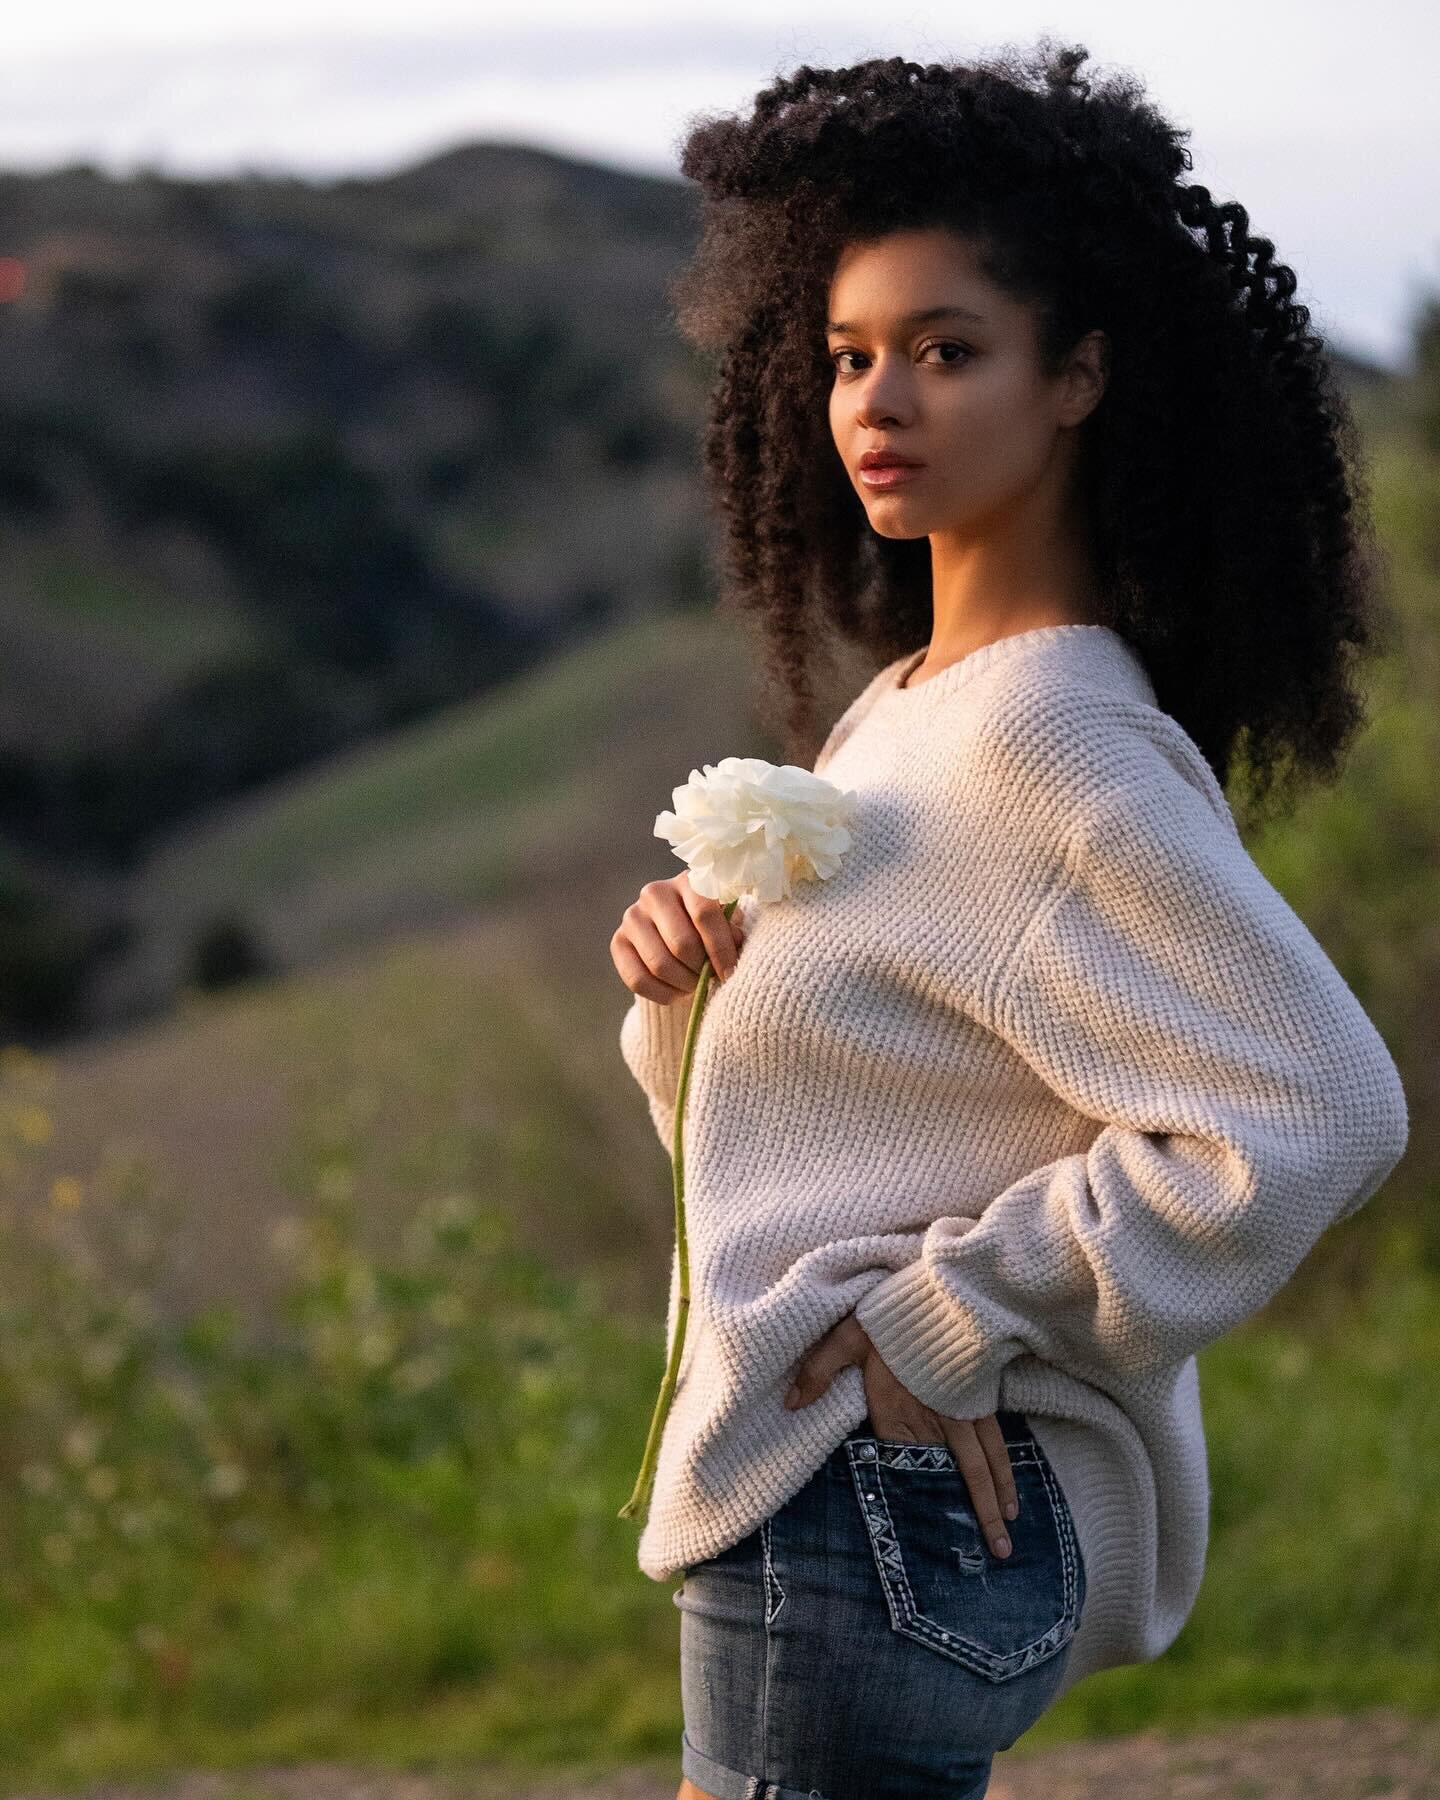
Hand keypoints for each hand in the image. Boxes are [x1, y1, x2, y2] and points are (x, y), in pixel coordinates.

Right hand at [610, 871, 746, 1003]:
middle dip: (700, 970)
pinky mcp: (618, 941)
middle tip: (709, 979)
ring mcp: (632, 916)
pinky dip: (662, 994)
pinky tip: (676, 992)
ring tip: (695, 985)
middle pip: (681, 943)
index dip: (720, 948)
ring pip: (659, 965)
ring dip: (683, 984)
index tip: (729, 972)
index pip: (704, 913)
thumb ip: (732, 934)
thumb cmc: (711, 926)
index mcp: (688, 881)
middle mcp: (654, 893)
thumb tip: (730, 955)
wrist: (679, 931)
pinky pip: (637, 980)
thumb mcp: (728, 924)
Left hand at [783, 1311, 1019, 1558]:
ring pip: (989, 1459)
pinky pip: (996, 1436)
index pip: (914, 1467)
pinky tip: (1011, 1478)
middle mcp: (940, 1419)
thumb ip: (818, 1371)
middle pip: (968, 1474)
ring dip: (1001, 1492)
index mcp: (903, 1412)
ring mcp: (965, 1408)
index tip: (946, 1538)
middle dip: (984, 1513)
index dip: (931, 1503)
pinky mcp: (980, 1394)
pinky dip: (1006, 1462)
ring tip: (1010, 1522)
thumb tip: (791, 1403)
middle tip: (1000, 1552)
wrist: (942, 1291)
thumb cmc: (891, 1316)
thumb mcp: (846, 1338)